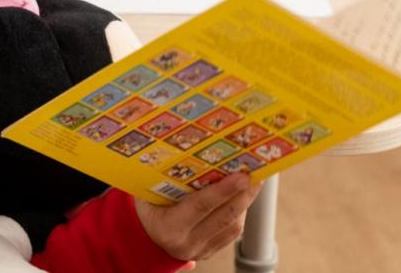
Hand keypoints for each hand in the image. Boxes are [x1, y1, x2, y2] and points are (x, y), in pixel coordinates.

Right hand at [134, 173, 261, 261]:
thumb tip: (193, 149)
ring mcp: (200, 250)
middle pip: (223, 218)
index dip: (223, 191)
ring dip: (245, 202)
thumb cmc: (146, 206)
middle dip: (243, 194)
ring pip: (232, 227)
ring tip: (255, 180)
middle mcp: (186, 242)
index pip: (200, 206)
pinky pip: (231, 233)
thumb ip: (167, 177)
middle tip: (256, 173)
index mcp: (168, 226)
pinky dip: (240, 212)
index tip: (242, 176)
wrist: (143, 236)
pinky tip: (244, 196)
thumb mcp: (148, 192)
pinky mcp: (210, 251)